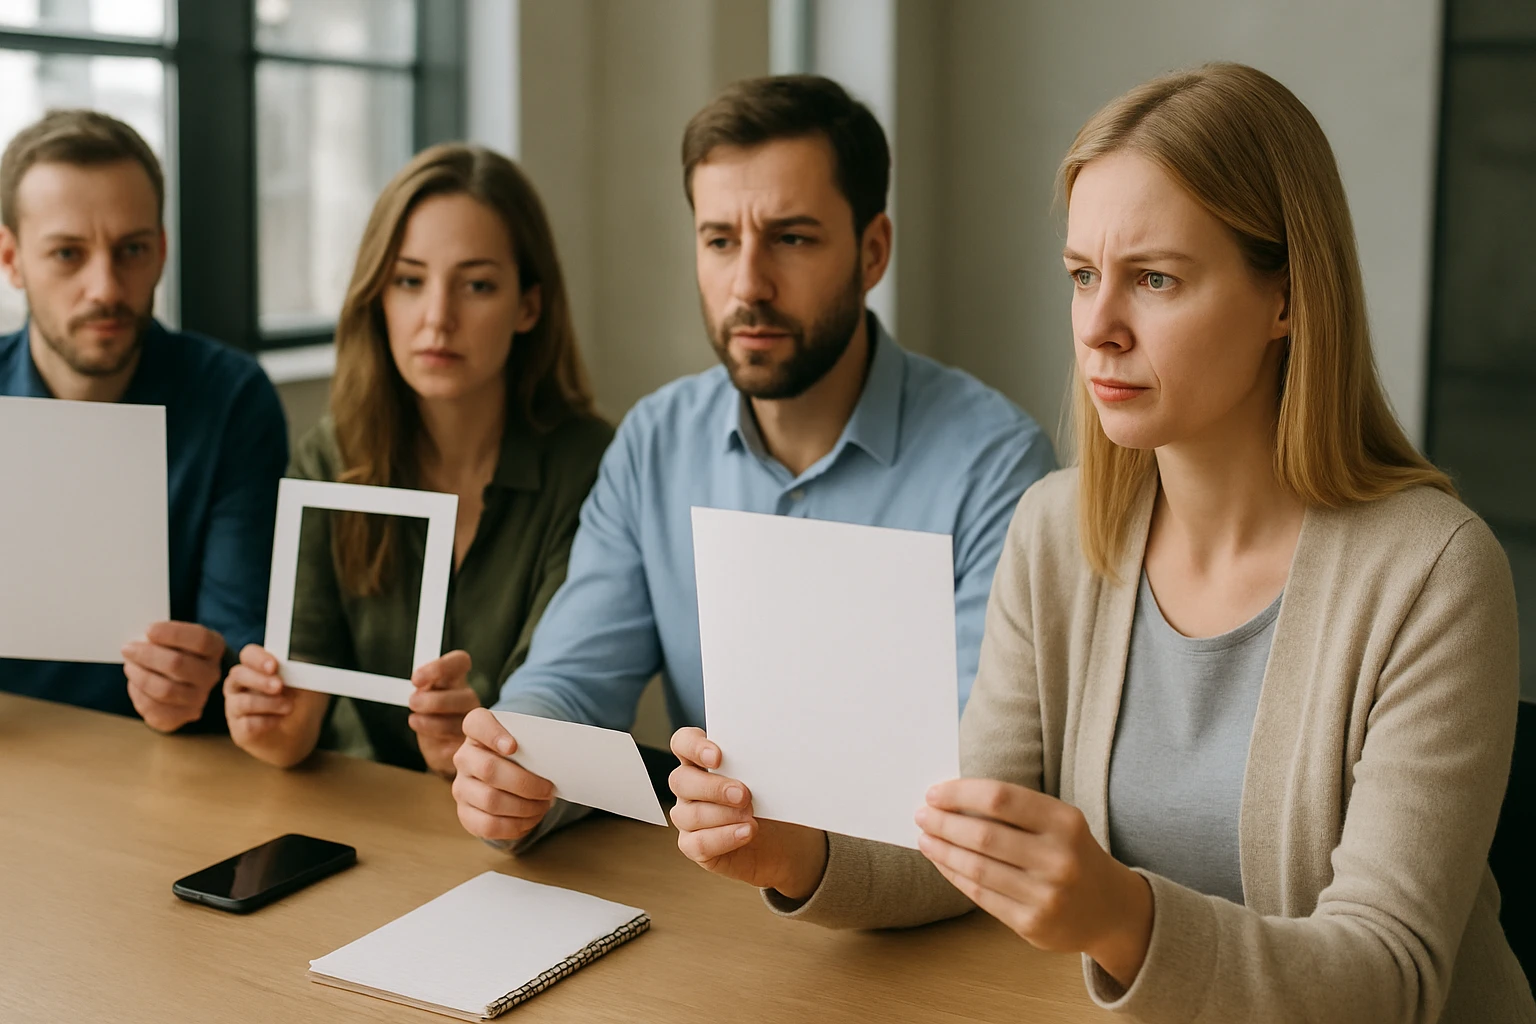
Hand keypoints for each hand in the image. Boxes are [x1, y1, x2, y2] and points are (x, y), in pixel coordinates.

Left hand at [122, 621, 225, 731]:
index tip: (148, 630)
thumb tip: (140, 640)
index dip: (173, 634)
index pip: (200, 640)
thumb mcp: (177, 637)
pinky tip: (135, 684)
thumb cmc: (177, 652)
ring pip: (164, 690)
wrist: (186, 681)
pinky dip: (138, 694)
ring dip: (140, 676)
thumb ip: (164, 636)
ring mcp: (199, 698)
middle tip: (128, 649)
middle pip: (178, 664)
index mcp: (214, 648)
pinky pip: (154, 708)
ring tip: (129, 666)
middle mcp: (211, 674)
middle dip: (146, 655)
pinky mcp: (182, 716)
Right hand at [223, 644, 327, 766]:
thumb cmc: (300, 703)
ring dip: (268, 703)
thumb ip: (303, 671)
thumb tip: (304, 660)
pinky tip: (277, 722)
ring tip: (288, 707)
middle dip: (260, 680)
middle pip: (238, 675)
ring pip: (242, 702)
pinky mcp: (239, 730)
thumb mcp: (308, 684)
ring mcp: (236, 708)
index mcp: (256, 667)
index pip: (249, 655)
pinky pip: (247, 724)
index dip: (258, 658)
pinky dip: (266, 722)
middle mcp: (240, 685)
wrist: (301, 735)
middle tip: (279, 686)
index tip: (274, 666)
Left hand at [408, 651, 479, 777]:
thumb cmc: (432, 716)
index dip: (440, 667)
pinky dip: (437, 743)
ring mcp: (473, 725)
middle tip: (413, 703)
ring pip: (458, 722)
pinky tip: (432, 740)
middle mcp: (469, 700)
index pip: (460, 662)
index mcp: (457, 680)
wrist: (443, 749)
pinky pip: (455, 746)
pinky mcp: (470, 748)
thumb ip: (423, 686)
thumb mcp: (424, 695)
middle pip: (464, 696)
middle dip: (433, 701)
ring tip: (416, 721)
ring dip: (431, 723)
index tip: (417, 679)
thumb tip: (418, 684)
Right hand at [451, 707, 556, 842]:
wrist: (509, 776)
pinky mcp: (465, 813)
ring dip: (524, 807)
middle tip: (548, 789)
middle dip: (525, 783)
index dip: (493, 734)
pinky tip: (530, 819)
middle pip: (489, 769)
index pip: (476, 723)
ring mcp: (461, 787)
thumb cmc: (524, 755)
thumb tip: (567, 756)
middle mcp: (464, 757)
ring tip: (543, 806)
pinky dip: (515, 826)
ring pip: (490, 800)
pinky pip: (487, 825)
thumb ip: (537, 741)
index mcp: (477, 730)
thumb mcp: (528, 740)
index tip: (514, 746)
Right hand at [668, 727, 827, 899]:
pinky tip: (746, 832)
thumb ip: (756, 766)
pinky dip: (724, 837)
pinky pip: (698, 843)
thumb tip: (764, 758)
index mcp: (701, 762)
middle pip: (680, 780)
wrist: (785, 842)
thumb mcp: (769, 780)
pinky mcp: (694, 846)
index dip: (693, 747)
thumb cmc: (772, 803)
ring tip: (751, 817)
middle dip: (713, 788)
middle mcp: (689, 788)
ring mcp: (688, 818)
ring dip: (723, 815)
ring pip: (689, 814)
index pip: (683, 744)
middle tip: (744, 794)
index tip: (718, 757)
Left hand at [916, 779, 1153, 988]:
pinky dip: (954, 876)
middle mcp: (1058, 858)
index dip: (960, 793)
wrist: (1111, 910)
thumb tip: (952, 799)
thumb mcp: (1059, 823)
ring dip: (942, 851)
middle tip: (922, 815)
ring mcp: (1046, 895)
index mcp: (1065, 822)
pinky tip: (942, 862)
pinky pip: (980, 895)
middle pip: (983, 835)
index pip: (1000, 797)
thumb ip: (1016, 810)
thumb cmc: (1072, 854)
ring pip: (976, 868)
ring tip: (925, 838)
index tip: (934, 793)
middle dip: (943, 823)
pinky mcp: (1032, 924)